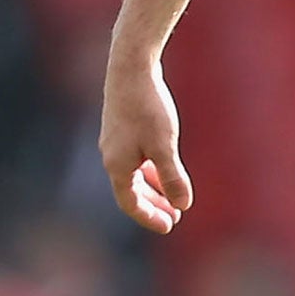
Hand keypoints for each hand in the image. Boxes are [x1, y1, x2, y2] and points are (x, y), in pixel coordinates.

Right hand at [99, 58, 192, 233]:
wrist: (131, 70)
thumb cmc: (148, 108)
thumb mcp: (165, 145)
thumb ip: (172, 177)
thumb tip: (183, 205)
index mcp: (117, 167)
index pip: (130, 203)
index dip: (150, 217)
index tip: (170, 226)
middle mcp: (111, 157)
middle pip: (131, 191)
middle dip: (153, 205)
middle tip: (174, 216)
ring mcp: (115, 143)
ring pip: (134, 175)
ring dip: (153, 188)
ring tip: (173, 197)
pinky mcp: (122, 128)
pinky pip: (136, 159)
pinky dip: (150, 169)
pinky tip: (165, 167)